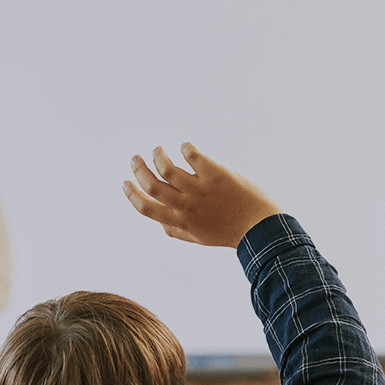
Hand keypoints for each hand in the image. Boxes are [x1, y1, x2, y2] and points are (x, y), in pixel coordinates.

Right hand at [123, 143, 279, 247]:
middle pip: (152, 185)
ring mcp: (200, 190)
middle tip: (136, 158)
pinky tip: (186, 147)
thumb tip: (160, 223)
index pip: (146, 208)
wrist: (259, 227)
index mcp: (179, 222)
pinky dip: (186, 149)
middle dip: (139, 170)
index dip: (132, 194)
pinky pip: (193, 156)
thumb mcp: (198, 237)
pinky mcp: (216, 175)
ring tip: (158, 150)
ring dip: (158, 156)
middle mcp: (186, 206)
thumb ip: (176, 231)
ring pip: (168, 169)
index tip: (125, 182)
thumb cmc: (229, 231)